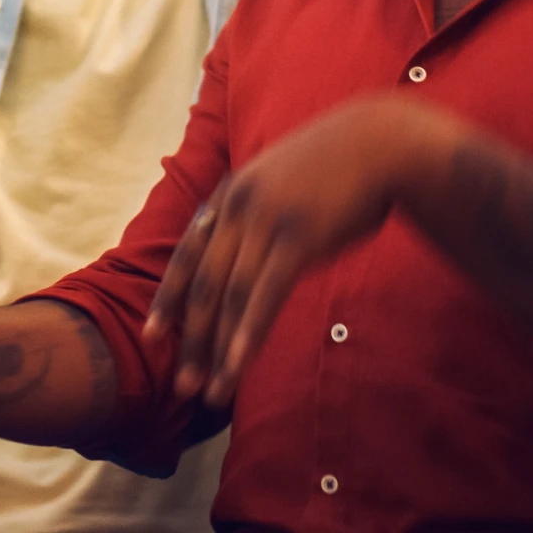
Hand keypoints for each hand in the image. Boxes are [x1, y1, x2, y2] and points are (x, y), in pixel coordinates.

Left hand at [146, 96, 441, 406]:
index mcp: (228, 197)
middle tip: (178, 384)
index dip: (169, 297)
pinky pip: (264, 293)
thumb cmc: (336, 172)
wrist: (379, 143)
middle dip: (188, 337)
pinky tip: (237, 363)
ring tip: (209, 390)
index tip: (153, 334)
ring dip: (216, 347)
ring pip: (229, 295)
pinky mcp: (297, 237)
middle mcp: (236, 208)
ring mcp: (264, 221)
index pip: (187, 255)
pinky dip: (247, 332)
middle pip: (202, 283)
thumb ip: (258, 222)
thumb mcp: (281, 189)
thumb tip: (249, 260)